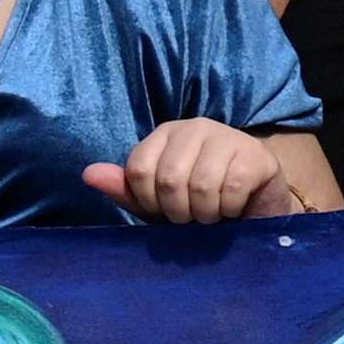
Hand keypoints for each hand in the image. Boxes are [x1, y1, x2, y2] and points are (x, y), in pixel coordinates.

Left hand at [88, 120, 300, 223]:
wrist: (255, 209)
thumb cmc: (199, 204)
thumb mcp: (156, 203)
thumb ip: (125, 190)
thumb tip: (87, 174)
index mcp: (164, 134)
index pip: (138, 169)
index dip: (148, 202)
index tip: (164, 210)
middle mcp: (194, 127)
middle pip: (167, 179)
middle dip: (177, 211)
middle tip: (192, 216)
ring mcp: (227, 136)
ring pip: (199, 185)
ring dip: (204, 214)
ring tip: (212, 213)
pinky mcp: (255, 154)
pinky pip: (230, 189)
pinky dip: (228, 210)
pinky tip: (233, 208)